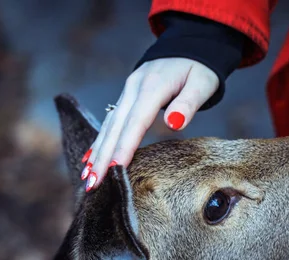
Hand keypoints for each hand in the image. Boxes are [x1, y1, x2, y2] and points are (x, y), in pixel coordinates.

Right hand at [81, 58, 218, 190]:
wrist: (188, 46)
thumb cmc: (198, 69)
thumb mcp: (201, 83)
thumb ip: (188, 103)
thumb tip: (173, 122)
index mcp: (152, 87)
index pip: (136, 122)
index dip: (125, 147)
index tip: (116, 169)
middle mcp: (133, 89)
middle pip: (115, 127)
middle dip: (103, 157)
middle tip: (93, 184)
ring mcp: (127, 93)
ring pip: (108, 126)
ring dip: (97, 152)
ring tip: (87, 178)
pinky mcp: (126, 98)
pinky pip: (110, 122)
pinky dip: (99, 142)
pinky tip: (89, 160)